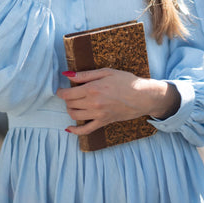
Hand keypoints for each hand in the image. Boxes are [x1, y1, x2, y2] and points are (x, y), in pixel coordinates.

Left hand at [57, 68, 180, 135]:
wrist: (143, 96)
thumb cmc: (126, 81)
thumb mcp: (106, 72)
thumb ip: (85, 74)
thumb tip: (67, 75)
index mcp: (92, 89)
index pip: (68, 94)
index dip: (61, 92)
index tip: (61, 90)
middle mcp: (93, 103)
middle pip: (70, 104)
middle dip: (66, 100)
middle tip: (70, 94)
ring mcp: (98, 114)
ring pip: (75, 116)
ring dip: (70, 110)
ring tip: (74, 104)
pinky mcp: (103, 122)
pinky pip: (86, 130)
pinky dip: (75, 131)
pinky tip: (69, 128)